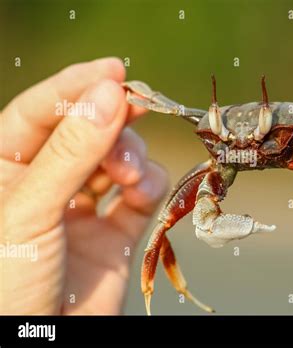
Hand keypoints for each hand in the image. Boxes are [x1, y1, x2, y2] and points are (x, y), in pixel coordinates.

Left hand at [0, 58, 167, 313]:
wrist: (43, 345)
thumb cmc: (8, 286)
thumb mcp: (29, 211)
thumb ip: (70, 153)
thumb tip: (109, 95)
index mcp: (6, 169)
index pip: (41, 112)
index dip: (76, 86)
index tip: (114, 70)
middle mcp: (47, 182)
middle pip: (87, 130)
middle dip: (112, 121)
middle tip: (134, 110)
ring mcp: (84, 206)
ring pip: (118, 157)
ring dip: (131, 155)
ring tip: (128, 173)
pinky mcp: (116, 231)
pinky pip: (141, 193)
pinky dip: (149, 184)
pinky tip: (141, 191)